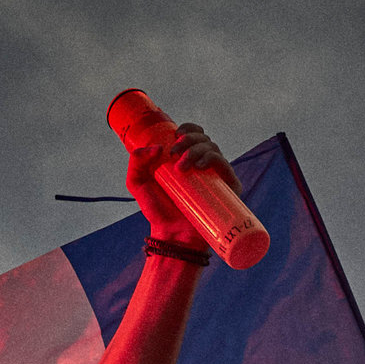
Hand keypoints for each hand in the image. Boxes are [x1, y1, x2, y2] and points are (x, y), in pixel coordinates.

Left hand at [125, 120, 231, 251]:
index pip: (195, 135)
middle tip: (174, 153)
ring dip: (197, 150)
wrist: (172, 235)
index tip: (176, 135)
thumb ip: (137, 161)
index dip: (189, 129)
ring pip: (213, 149)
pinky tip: (199, 166)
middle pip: (204, 139)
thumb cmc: (158, 211)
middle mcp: (204, 165)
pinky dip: (212, 159)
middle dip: (189, 140)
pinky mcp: (227, 188)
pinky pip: (224, 165)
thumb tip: (157, 147)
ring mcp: (217, 176)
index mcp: (188, 159)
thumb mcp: (137, 183)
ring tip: (182, 167)